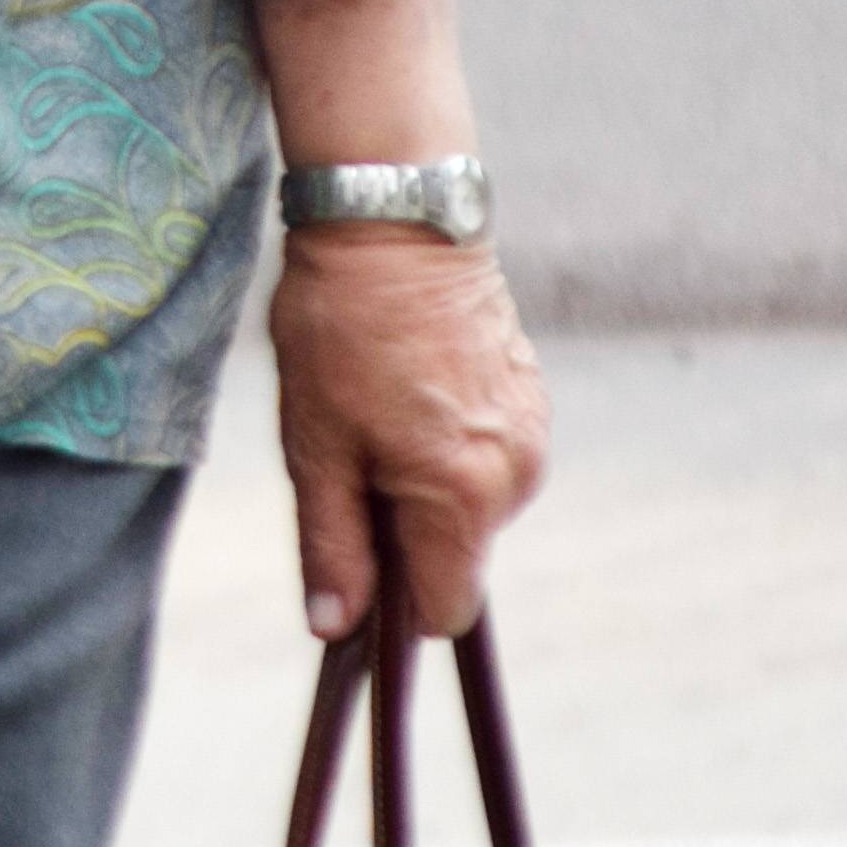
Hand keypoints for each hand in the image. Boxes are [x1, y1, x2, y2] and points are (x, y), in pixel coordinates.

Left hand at [269, 232, 548, 646]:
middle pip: (457, 555)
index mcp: (463, 496)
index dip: (394, 606)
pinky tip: (410, 386)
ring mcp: (532, 434)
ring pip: (470, 506)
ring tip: (379, 408)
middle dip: (402, 532)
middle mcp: (516, 474)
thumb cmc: (342, 330)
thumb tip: (335, 627)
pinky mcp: (532, 398)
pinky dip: (448, 444)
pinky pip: (486, 457)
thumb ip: (331, 544)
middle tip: (350, 453)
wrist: (396, 220)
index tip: (353, 561)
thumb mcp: (315, 444)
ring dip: (424, 485)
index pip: (444, 611)